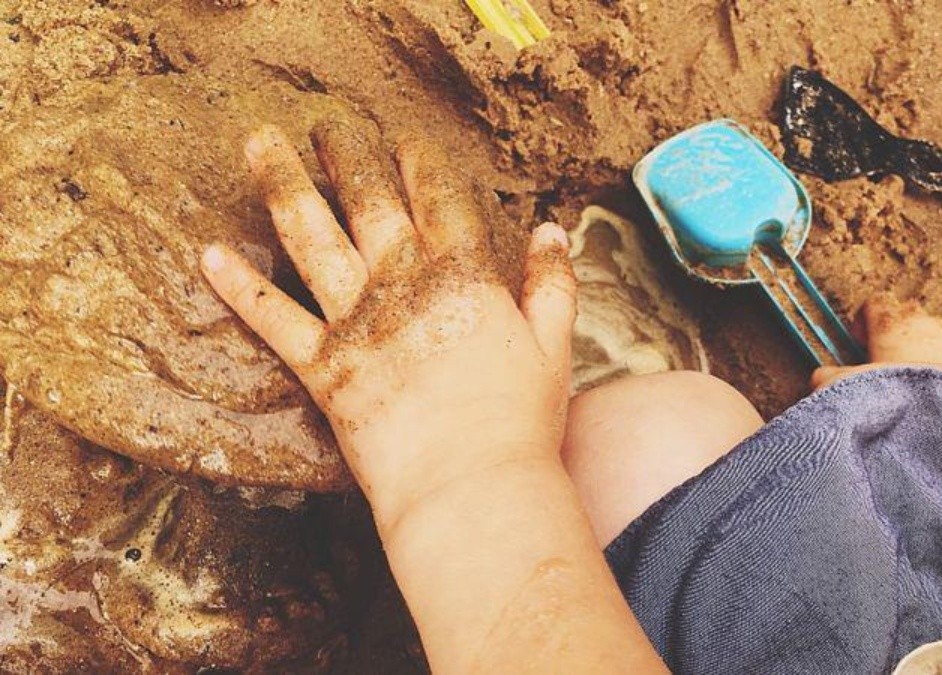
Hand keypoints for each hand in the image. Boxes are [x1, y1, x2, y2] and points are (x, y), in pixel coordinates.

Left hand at [201, 121, 576, 524]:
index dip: (420, 163)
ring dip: (284, 184)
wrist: (471, 488)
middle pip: (369, 202)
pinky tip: (209, 253)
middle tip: (327, 124)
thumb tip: (552, 229)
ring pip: (312, 238)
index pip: (439, 199)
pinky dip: (240, 286)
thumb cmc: (520, 424)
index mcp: (465, 278)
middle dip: (347, 154)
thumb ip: (552, 283)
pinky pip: (273, 318)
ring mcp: (357, 323)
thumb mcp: (554, 347)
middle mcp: (405, 286)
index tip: (405, 139)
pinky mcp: (322, 368)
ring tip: (261, 143)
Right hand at [809, 293, 941, 389]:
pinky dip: (935, 366)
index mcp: (890, 322)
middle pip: (903, 314)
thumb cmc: (895, 392)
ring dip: (915, 348)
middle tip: (879, 358)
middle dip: (891, 332)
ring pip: (928, 333)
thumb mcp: (847, 386)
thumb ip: (827, 378)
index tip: (858, 341)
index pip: (875, 302)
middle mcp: (921, 323)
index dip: (862, 320)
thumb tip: (818, 378)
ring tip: (903, 378)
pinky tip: (925, 392)